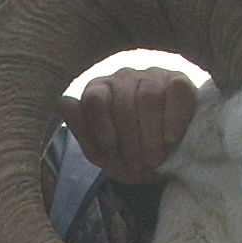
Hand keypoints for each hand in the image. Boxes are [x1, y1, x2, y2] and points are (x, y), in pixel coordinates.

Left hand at [66, 66, 198, 185]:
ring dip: (152, 135)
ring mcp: (152, 76)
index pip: (95, 100)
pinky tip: (171, 138)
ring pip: (149, 97)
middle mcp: (123, 78)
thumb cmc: (128, 155)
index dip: (104, 131)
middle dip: (131, 141)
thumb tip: (62, 102)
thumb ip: (81, 130)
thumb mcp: (101, 153)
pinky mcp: (179, 80)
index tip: (114, 157)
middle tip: (139, 165)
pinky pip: (177, 91)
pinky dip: (174, 118)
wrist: (165, 162)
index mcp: (99, 90)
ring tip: (155, 159)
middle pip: (124, 102)